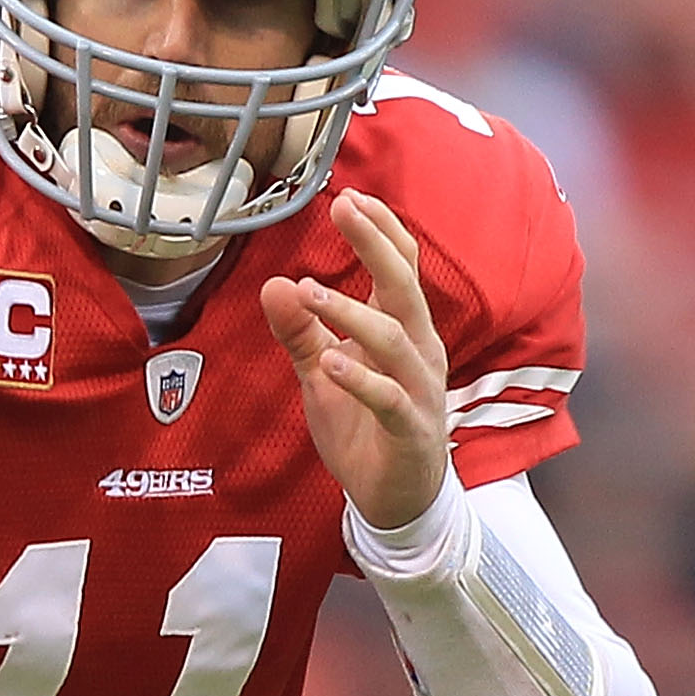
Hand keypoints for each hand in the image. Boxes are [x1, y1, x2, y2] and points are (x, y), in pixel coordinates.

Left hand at [259, 190, 449, 532]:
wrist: (396, 498)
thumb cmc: (365, 429)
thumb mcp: (322, 374)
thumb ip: (301, 332)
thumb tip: (274, 284)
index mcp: (403, 330)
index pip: (402, 267)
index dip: (381, 231)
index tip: (350, 197)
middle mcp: (419, 351)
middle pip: (405, 286)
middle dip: (375, 245)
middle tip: (343, 208)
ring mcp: (419, 390)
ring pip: (394, 339)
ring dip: (351, 313)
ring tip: (308, 293)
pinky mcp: (411, 430)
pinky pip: (389, 398)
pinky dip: (360, 380)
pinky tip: (330, 364)